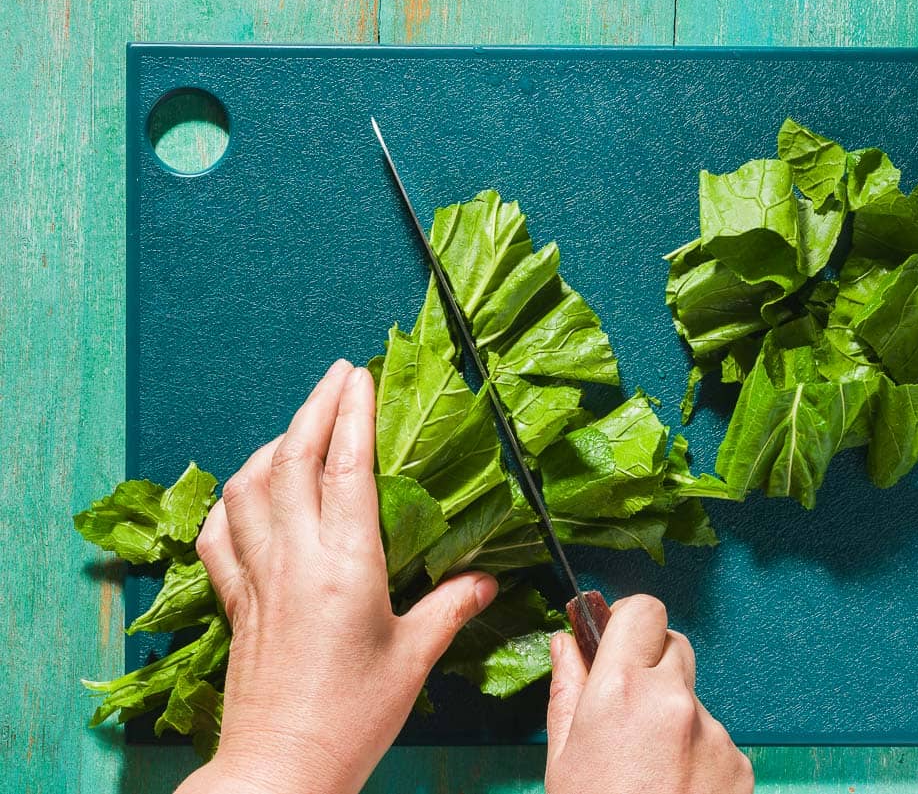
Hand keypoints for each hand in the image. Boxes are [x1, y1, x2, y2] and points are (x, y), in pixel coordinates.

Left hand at [177, 360, 498, 793]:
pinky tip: (248, 492)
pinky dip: (231, 500)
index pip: (345, 469)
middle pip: (292, 460)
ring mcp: (257, 577)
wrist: (282, 766)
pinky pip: (219, 533)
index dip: (352, 415)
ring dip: (273, 444)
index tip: (360, 375)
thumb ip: (450, 609)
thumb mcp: (415, 658)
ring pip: (249, 487)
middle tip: (336, 374)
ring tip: (297, 425)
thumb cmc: (353, 717)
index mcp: (345, 567)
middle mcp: (294, 560)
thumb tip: (486, 581)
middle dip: (314, 407)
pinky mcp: (234, 600)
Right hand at [544, 595, 753, 793]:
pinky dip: (696, 754)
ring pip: (693, 697)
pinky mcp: (739, 764)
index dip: (628, 620)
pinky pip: (715, 738)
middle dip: (651, 665)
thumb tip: (565, 642)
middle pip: (673, 646)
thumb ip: (567, 689)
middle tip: (627, 707)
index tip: (616, 638)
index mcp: (620, 691)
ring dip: (673, 715)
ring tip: (648, 770)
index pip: (644, 611)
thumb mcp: (562, 758)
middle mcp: (673, 701)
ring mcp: (713, 733)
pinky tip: (674, 789)